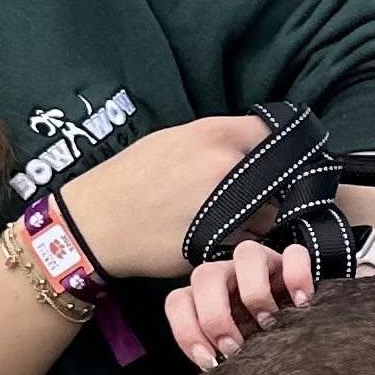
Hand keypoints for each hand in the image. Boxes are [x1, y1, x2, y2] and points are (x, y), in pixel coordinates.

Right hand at [58, 116, 269, 280]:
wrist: (96, 224)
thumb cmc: (128, 180)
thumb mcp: (169, 142)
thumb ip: (213, 142)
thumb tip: (247, 147)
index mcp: (213, 134)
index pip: (270, 132)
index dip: (273, 146)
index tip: (267, 158)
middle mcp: (228, 165)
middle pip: (278, 175)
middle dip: (270, 185)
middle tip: (248, 195)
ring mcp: (232, 205)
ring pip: (272, 211)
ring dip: (261, 217)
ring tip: (230, 220)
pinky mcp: (229, 241)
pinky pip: (255, 241)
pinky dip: (246, 241)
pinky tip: (222, 239)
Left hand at [165, 240, 313, 369]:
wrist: (302, 337)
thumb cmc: (261, 348)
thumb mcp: (236, 354)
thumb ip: (219, 357)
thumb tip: (212, 371)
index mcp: (206, 298)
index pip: (179, 301)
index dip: (187, 331)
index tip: (209, 361)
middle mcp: (229, 276)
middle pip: (205, 275)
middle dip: (216, 316)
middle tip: (234, 347)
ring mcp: (260, 264)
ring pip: (246, 253)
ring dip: (255, 292)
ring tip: (269, 323)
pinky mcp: (291, 262)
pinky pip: (294, 254)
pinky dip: (297, 276)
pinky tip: (302, 303)